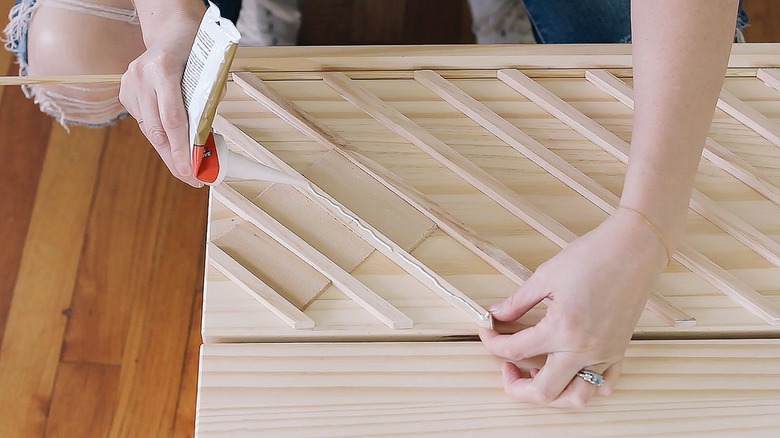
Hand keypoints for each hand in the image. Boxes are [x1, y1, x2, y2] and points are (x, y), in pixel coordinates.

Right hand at [119, 9, 204, 187]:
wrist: (172, 31)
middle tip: (191, 180)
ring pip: (150, 130)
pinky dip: (161, 136)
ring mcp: (129, 84)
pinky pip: (145, 122)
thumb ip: (206, 104)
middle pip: (158, 130)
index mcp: (163, 69)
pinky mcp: (125, 92)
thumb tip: (206, 141)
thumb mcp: (209, 73)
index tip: (191, 172)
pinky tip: (173, 146)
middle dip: (175, 159)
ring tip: (185, 170)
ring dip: (168, 152)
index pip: (173, 119)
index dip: (182, 149)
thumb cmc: (197, 51)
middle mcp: (141, 77)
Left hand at [480, 209, 667, 407]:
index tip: (487, 332)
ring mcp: (605, 354)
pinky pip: (604, 386)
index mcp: (561, 329)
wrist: (634, 248)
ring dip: (552, 395)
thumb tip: (496, 314)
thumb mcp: (545, 276)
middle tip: (506, 369)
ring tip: (537, 375)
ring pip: (576, 398)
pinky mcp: (619, 351)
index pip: (515, 350)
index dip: (492, 343)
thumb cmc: (592, 256)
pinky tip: (569, 372)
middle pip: (543, 392)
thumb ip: (517, 302)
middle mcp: (584, 350)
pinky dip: (585, 387)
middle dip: (517, 387)